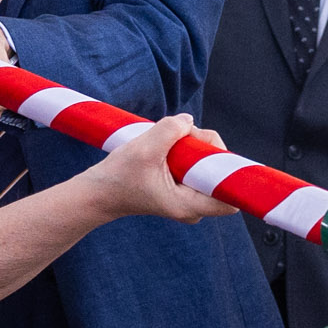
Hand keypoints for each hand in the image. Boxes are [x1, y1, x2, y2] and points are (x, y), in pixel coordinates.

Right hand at [82, 114, 238, 223]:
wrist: (98, 191)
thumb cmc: (118, 176)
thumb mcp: (143, 148)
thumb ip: (170, 130)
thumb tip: (189, 121)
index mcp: (189, 206)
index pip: (230, 196)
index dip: (228, 170)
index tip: (208, 150)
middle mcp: (194, 205)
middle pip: (220, 170)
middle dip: (204, 146)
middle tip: (178, 138)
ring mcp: (189, 196)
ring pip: (207, 162)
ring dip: (192, 144)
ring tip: (165, 144)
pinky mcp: (183, 186)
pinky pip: (196, 162)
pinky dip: (184, 149)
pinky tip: (165, 149)